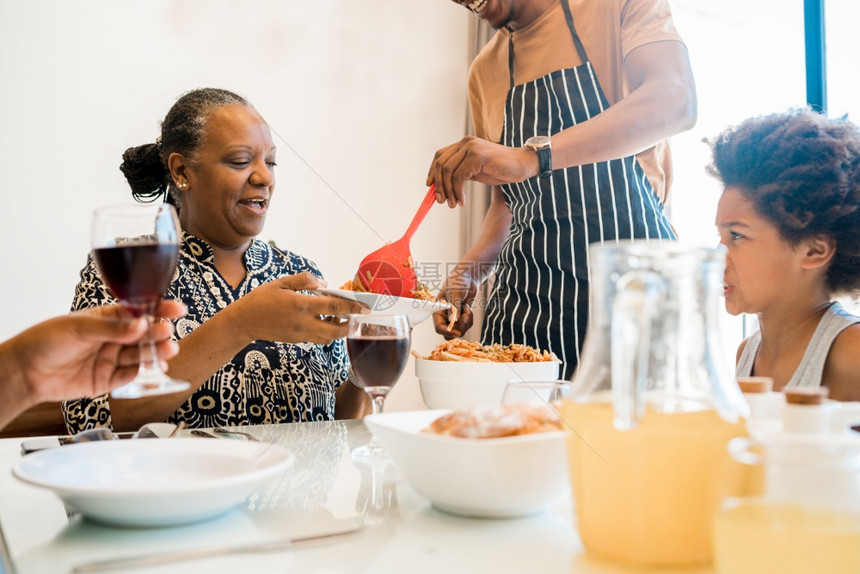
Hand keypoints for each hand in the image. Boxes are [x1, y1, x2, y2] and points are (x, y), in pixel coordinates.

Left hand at [1, 300, 184, 405]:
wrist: (25, 372)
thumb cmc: (45, 341)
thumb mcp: (80, 327)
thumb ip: (112, 328)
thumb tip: (141, 324)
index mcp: (107, 318)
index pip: (138, 312)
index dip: (158, 310)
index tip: (176, 309)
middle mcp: (113, 338)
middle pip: (144, 335)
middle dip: (159, 333)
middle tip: (168, 332)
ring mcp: (111, 359)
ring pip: (141, 356)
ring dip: (156, 353)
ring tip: (168, 350)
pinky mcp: (108, 380)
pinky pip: (132, 376)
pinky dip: (145, 373)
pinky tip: (156, 368)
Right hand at [233, 272, 367, 344]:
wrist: (244, 321)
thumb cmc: (262, 299)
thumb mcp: (282, 282)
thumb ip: (305, 280)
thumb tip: (324, 284)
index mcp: (302, 305)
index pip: (335, 306)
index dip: (353, 307)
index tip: (365, 308)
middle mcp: (304, 322)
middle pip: (337, 330)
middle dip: (350, 325)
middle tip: (356, 317)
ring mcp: (301, 334)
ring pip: (328, 337)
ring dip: (338, 329)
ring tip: (338, 316)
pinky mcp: (297, 340)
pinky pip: (317, 338)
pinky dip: (325, 332)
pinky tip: (323, 320)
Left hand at [426, 135, 535, 207]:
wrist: (522, 165)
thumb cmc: (500, 169)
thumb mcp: (475, 171)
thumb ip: (460, 174)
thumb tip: (441, 187)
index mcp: (464, 144)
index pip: (440, 156)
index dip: (432, 171)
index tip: (430, 187)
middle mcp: (465, 142)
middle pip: (440, 163)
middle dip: (438, 185)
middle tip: (441, 201)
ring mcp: (471, 147)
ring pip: (447, 171)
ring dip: (448, 191)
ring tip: (454, 203)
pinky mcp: (477, 155)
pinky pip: (458, 176)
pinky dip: (458, 191)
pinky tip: (463, 201)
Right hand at [433, 266, 478, 338]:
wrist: (468, 277)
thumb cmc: (457, 282)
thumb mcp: (454, 294)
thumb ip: (454, 308)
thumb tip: (454, 321)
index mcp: (438, 310)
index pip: (439, 327)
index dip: (447, 331)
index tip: (457, 331)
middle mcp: (444, 316)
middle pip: (449, 332)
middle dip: (459, 329)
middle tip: (466, 319)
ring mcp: (454, 317)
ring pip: (459, 330)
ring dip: (466, 322)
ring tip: (467, 309)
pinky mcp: (462, 317)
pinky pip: (466, 325)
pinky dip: (469, 319)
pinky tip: (468, 309)